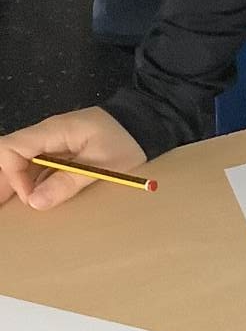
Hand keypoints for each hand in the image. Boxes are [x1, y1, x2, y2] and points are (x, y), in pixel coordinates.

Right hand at [0, 109, 146, 210]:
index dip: (12, 175)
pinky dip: (34, 182)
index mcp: (52, 131)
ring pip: (22, 162)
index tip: (32, 197)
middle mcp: (46, 135)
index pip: (10, 148)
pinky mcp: (61, 150)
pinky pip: (38, 165)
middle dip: (7, 182)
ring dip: (19, 184)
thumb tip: (34, 202)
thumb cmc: (128, 139)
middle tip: (10, 208)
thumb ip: (68, 181)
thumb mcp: (103, 165)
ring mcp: (52, 142)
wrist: (147, 122)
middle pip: (10, 155)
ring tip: (18, 207)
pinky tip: (38, 198)